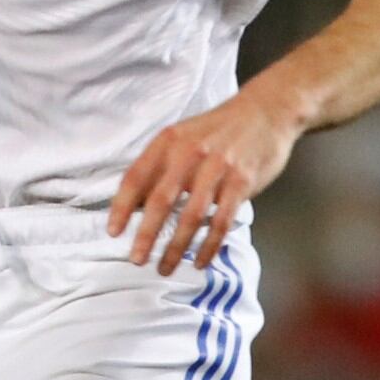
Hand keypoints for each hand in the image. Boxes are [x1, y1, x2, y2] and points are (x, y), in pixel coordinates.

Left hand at [109, 83, 306, 274]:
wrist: (266, 112)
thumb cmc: (218, 129)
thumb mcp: (183, 136)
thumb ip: (160, 165)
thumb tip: (133, 204)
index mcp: (169, 141)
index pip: (136, 177)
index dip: (121, 206)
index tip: (113, 231)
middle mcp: (190, 153)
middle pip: (160, 200)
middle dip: (146, 235)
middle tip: (136, 259)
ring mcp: (218, 168)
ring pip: (190, 217)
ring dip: (176, 248)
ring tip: (164, 267)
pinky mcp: (241, 183)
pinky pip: (221, 222)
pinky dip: (209, 246)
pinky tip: (201, 261)